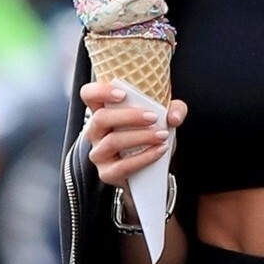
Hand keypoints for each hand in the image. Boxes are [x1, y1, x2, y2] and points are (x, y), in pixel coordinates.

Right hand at [82, 79, 186, 202]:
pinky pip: (123, 166)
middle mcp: (95, 131)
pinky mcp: (107, 173)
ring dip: (140, 137)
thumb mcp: (164, 119)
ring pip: (112, 141)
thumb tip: (174, 117)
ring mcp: (98, 153)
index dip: (100, 91)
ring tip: (161, 135)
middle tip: (153, 117)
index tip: (123, 94)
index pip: (89, 95)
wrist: (151, 171)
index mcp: (103, 112)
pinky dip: (144, 157)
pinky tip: (159, 151)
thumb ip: (174, 110)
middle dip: (129, 116)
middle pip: (101, 118)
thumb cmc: (150, 138)